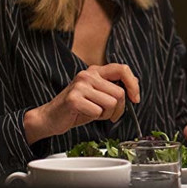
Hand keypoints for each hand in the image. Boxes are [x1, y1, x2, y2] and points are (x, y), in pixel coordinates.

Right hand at [24, 63, 139, 143]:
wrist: (51, 118)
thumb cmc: (77, 108)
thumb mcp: (98, 94)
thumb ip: (113, 88)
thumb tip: (134, 85)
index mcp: (95, 71)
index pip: (122, 69)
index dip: (133, 85)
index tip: (135, 98)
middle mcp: (88, 74)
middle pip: (120, 93)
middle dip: (118, 109)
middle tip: (109, 115)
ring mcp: (80, 85)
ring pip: (111, 103)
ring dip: (106, 114)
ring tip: (94, 113)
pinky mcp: (74, 99)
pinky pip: (98, 111)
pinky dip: (95, 118)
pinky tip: (84, 114)